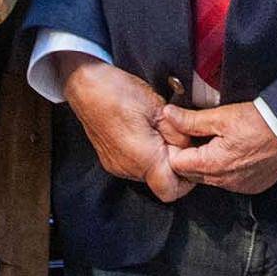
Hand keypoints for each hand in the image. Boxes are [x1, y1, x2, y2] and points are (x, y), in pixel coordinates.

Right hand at [58, 55, 192, 201]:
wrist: (85, 85)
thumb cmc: (119, 92)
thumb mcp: (158, 107)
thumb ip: (178, 132)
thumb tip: (190, 146)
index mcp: (144, 158)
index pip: (173, 190)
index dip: (187, 177)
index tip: (191, 157)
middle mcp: (128, 169)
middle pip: (162, 182)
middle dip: (174, 163)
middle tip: (176, 137)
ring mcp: (117, 166)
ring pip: (149, 174)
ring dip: (159, 158)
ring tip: (159, 131)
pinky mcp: (111, 160)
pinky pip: (135, 167)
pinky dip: (146, 155)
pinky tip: (145, 132)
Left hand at [160, 102, 276, 194]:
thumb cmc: (261, 122)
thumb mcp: (222, 116)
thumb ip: (191, 120)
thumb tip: (168, 114)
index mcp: (212, 165)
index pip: (176, 164)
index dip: (175, 146)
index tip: (181, 132)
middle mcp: (224, 182)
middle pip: (192, 173)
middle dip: (190, 155)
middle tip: (197, 134)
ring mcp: (239, 186)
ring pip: (210, 178)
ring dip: (208, 162)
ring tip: (217, 140)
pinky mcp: (252, 186)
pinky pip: (229, 181)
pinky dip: (226, 168)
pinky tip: (234, 150)